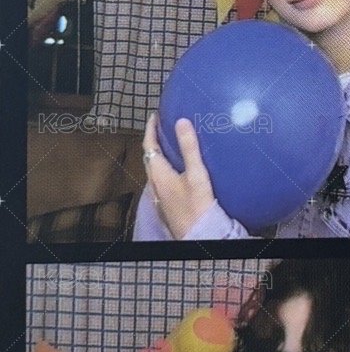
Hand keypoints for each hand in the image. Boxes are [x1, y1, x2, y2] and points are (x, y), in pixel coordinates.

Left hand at [142, 111, 215, 240]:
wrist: (198, 235)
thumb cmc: (197, 207)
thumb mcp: (196, 174)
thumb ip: (189, 148)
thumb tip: (181, 121)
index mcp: (158, 174)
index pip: (149, 146)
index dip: (150, 129)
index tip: (155, 116)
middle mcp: (155, 184)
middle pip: (150, 158)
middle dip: (155, 141)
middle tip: (164, 127)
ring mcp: (161, 196)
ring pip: (156, 170)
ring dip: (161, 155)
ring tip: (173, 145)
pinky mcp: (168, 203)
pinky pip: (163, 179)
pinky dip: (168, 167)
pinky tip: (180, 170)